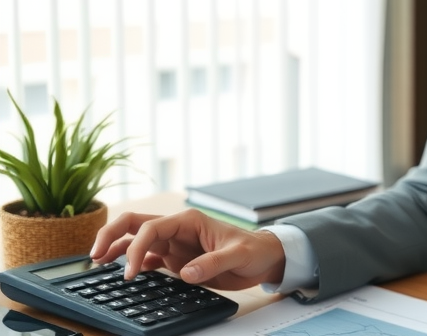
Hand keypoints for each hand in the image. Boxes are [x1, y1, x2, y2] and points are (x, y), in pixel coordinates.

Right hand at [90, 209, 285, 290]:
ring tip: (96, 264)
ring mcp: (174, 244)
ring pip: (136, 241)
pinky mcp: (175, 259)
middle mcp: (176, 229)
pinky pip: (147, 258)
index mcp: (188, 220)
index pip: (151, 228)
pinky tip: (119, 274)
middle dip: (111, 236)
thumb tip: (187, 273)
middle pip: (134, 224)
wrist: (264, 259)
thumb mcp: (238, 255)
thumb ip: (214, 263)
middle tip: (94, 256)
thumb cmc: (254, 250)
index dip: (136, 249)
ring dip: (116, 249)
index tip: (131, 273)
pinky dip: (131, 264)